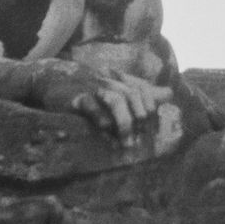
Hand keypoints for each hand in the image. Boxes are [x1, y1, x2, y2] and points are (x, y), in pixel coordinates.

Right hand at [35, 62, 173, 142]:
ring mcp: (94, 88)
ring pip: (117, 100)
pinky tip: (105, 133)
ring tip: (125, 144)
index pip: (145, 92)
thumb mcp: (117, 86)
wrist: (55, 78)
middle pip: (134, 97)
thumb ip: (143, 90)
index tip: (149, 132)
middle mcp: (111, 83)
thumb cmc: (90, 86)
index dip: (150, 111)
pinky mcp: (77, 97)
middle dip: (139, 121)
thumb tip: (169, 93)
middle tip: (138, 142)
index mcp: (122, 81)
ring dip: (124, 124)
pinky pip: (92, 108)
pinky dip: (101, 120)